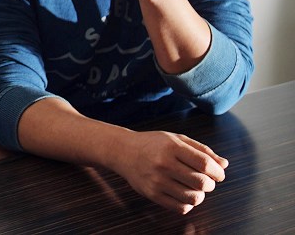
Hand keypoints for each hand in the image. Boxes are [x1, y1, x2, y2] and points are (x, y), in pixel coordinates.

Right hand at [112, 130, 226, 213]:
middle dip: (210, 184)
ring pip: (193, 198)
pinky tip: (183, 194)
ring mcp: (157, 180)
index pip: (205, 164)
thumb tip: (224, 164)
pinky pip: (180, 208)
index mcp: (172, 147)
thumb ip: (202, 150)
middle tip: (205, 180)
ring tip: (193, 188)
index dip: (217, 172)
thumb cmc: (153, 144)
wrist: (123, 151)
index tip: (218, 174)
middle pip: (201, 182)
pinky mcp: (152, 194)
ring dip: (200, 195)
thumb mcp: (177, 139)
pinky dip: (188, 204)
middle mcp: (164, 164)